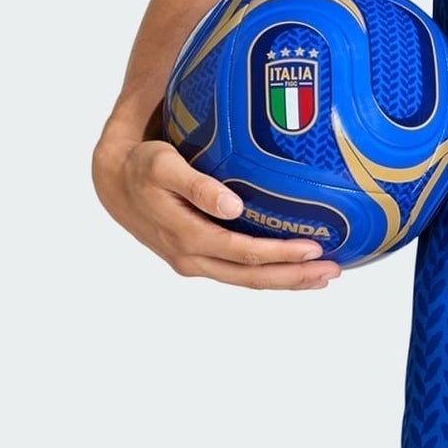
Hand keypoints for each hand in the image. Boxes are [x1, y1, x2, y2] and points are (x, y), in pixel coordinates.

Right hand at [91, 135, 340, 290]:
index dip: (281, 255)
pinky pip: (241, 272)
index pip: (245, 254)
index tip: (315, 248)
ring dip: (288, 280)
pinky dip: (271, 273)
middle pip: (253, 277)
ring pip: (249, 281)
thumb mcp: (162, 166)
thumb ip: (196, 185)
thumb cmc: (142, 167)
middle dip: (295, 277)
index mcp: (189, 239)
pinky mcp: (201, 260)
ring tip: (325, 276)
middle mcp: (194, 260)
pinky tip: (296, 268)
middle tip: (334, 271)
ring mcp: (198, 264)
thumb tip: (232, 205)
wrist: (114, 185)